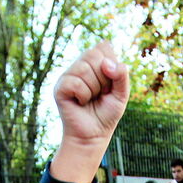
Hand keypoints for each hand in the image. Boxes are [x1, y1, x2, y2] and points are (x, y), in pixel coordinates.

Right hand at [50, 42, 128, 182]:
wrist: (93, 135)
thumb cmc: (107, 113)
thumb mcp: (122, 93)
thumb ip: (122, 75)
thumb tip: (106, 63)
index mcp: (95, 62)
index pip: (104, 47)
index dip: (112, 66)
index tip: (110, 84)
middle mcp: (80, 65)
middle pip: (93, 54)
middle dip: (103, 78)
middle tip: (100, 93)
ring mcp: (68, 75)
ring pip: (84, 69)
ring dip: (94, 89)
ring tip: (90, 99)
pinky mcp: (60, 87)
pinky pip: (75, 83)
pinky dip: (83, 96)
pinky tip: (80, 103)